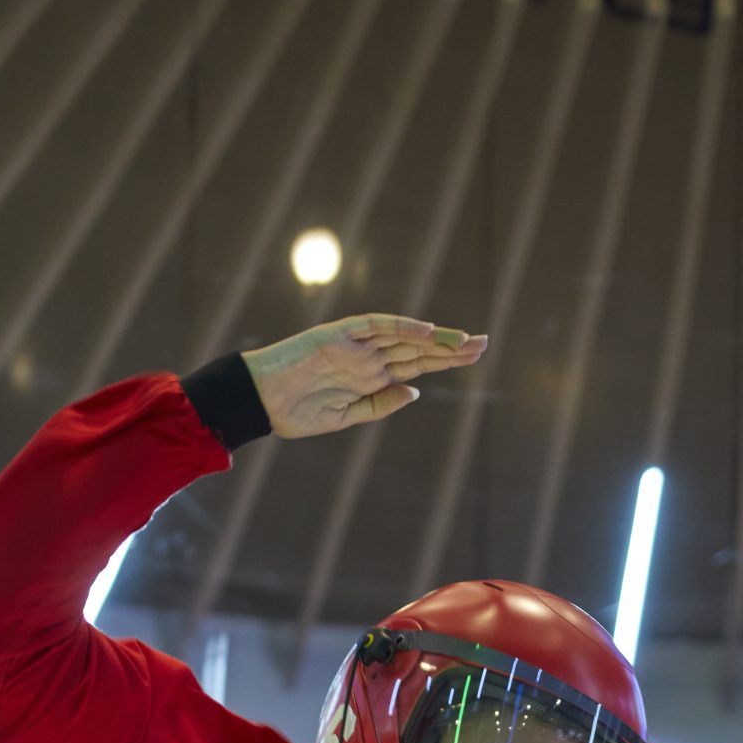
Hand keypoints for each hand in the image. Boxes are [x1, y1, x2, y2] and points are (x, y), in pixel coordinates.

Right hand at [240, 314, 485, 437]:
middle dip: (450, 348)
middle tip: (484, 344)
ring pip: (403, 337)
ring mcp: (355, 345)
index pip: (416, 366)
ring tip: (466, 340)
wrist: (258, 401)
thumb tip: (415, 391)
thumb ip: (378, 404)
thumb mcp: (344, 417)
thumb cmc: (293, 412)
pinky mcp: (339, 334)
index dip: (445, 361)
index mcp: (370, 379)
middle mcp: (367, 358)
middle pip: (417, 350)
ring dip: (434, 338)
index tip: (474, 359)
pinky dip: (401, 327)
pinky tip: (427, 332)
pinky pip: (375, 326)